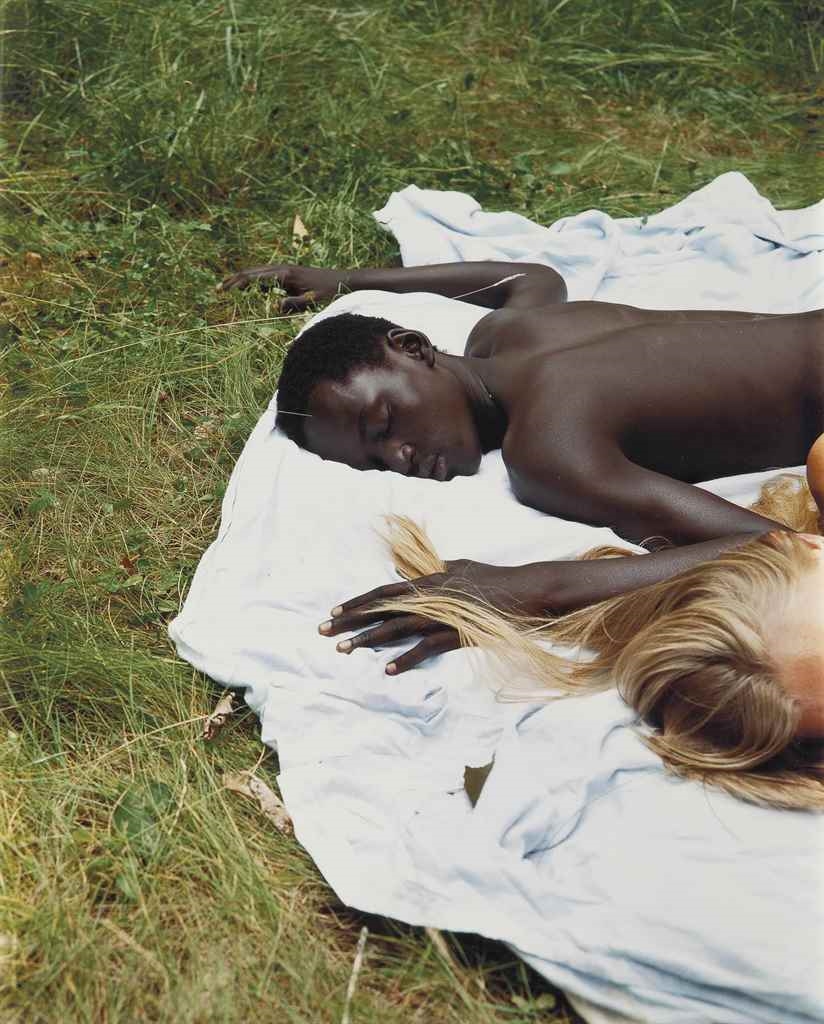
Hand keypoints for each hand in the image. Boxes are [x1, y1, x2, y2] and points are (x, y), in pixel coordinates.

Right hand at [216, 263, 343, 310]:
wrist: (343, 280)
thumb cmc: (328, 292)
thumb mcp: (311, 301)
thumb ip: (293, 304)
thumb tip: (274, 306)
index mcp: (284, 274)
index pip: (253, 277)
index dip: (236, 284)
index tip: (222, 290)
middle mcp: (282, 269)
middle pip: (251, 272)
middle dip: (233, 280)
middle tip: (217, 289)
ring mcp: (286, 270)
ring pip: (258, 273)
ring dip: (243, 280)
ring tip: (228, 288)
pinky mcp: (290, 274)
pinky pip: (267, 277)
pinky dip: (255, 282)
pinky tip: (251, 290)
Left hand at [318, 560, 551, 673]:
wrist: (527, 591)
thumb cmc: (496, 580)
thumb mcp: (462, 567)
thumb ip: (437, 569)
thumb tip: (415, 572)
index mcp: (428, 581)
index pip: (384, 592)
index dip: (358, 602)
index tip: (334, 611)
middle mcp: (429, 596)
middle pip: (381, 609)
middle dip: (350, 620)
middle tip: (322, 631)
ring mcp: (442, 614)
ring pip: (396, 627)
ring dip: (368, 639)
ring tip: (344, 650)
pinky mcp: (457, 632)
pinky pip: (426, 648)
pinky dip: (407, 659)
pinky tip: (388, 670)